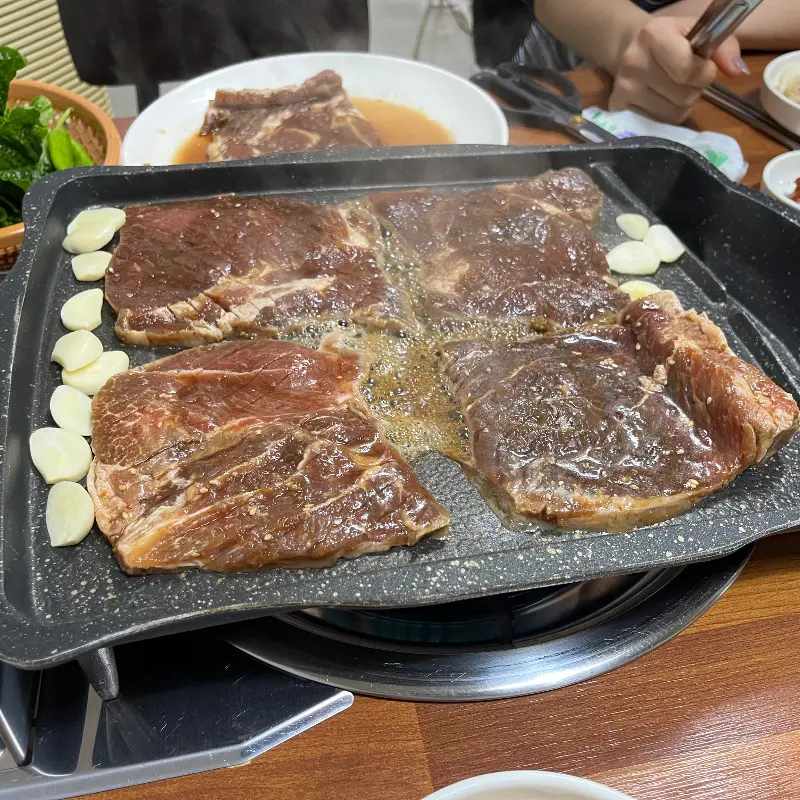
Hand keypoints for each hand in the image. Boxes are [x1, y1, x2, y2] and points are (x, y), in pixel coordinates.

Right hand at [609, 16, 747, 123]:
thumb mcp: (697, 32)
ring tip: (673, 90)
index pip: (688, 70)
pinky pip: (656, 125)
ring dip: (681, 106)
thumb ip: (724, 47)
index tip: (704, 67)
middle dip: (693, 90)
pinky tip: (660, 101)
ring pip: (672, 114)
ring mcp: (623, 88)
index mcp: (654, 35)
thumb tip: (738, 71)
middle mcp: (634, 62)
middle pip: (683, 96)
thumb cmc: (670, 39)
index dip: (704, 74)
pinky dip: (665, 116)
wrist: (629, 47)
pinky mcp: (617, 107)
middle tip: (687, 80)